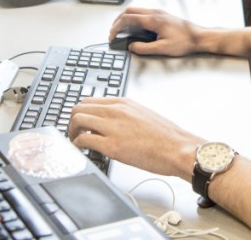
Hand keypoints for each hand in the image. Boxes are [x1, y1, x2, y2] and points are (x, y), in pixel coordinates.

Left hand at [69, 96, 201, 179]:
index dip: (81, 112)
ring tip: (76, 142)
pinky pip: (83, 141)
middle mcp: (115, 111)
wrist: (177, 148)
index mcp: (123, 102)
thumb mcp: (143, 114)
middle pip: (79, 108)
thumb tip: (111, 121)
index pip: (89, 100)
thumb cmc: (165, 136)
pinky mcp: (111, 145)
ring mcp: (112, 127)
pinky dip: (78, 145)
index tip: (80, 122)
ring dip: (72, 132)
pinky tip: (82, 151)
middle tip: (75, 132)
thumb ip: (124, 114)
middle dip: (72, 121)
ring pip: (77, 120)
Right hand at [108, 7, 199, 55]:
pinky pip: (142, 13)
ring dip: (126, 19)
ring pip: (136, 11)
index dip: (117, 26)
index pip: (128, 18)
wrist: (199, 36)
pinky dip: (134, 19)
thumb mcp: (163, 48)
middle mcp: (154, 12)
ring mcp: (158, 12)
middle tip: (113, 32)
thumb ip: (144, 48)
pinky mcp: (161, 15)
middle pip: (129, 11)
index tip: (112, 35)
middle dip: (118, 21)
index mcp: (153, 19)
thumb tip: (131, 47)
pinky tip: (134, 29)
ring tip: (121, 31)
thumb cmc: (185, 41)